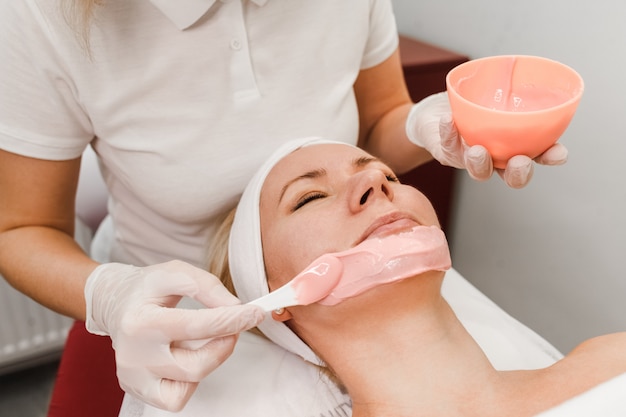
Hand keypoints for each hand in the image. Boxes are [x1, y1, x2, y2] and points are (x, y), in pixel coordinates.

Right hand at [84, 260, 264, 410]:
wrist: (114, 303)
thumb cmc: (146, 288)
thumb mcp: (174, 272)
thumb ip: (206, 286)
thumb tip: (236, 308)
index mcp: (140, 322)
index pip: (196, 326)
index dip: (232, 321)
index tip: (255, 314)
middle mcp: (133, 354)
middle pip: (196, 365)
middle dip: (224, 345)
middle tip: (232, 326)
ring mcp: (133, 376)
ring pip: (189, 384)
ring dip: (207, 361)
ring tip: (199, 339)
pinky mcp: (136, 388)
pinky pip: (176, 398)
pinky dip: (189, 380)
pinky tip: (183, 357)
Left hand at [406, 92, 567, 187]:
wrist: (433, 115)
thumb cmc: (471, 107)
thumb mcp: (497, 98)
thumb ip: (515, 91)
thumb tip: (538, 72)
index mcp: (514, 146)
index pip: (538, 156)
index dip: (550, 157)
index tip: (559, 153)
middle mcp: (495, 158)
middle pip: (510, 175)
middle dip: (517, 173)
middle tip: (519, 161)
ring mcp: (470, 159)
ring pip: (479, 170)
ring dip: (480, 163)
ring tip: (478, 150)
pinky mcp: (446, 152)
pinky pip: (448, 145)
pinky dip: (448, 133)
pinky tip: (449, 121)